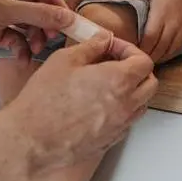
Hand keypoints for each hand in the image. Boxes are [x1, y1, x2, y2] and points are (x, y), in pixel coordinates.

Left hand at [0, 0, 74, 67]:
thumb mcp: (3, 11)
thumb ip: (38, 14)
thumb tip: (67, 17)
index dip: (54, 3)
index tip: (69, 19)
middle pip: (36, 5)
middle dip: (45, 22)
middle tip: (55, 37)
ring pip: (28, 22)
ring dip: (35, 36)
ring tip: (38, 48)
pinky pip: (17, 36)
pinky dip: (22, 45)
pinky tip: (23, 54)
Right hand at [5, 32, 156, 173]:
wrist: (31, 140)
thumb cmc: (43, 101)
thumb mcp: (65, 60)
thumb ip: (91, 46)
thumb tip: (104, 39)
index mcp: (119, 80)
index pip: (144, 61)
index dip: (129, 50)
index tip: (113, 48)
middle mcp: (126, 105)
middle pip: (150, 83)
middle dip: (136, 69)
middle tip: (115, 63)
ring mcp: (120, 126)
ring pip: (141, 104)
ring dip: (132, 90)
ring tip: (107, 83)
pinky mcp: (110, 141)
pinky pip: (127, 122)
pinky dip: (121, 110)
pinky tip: (99, 103)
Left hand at [108, 0, 181, 62]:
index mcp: (160, 14)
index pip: (149, 39)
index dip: (140, 49)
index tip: (130, 53)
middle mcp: (172, 24)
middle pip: (159, 48)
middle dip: (147, 56)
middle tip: (135, 61)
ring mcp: (181, 28)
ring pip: (169, 51)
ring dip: (158, 57)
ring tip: (146, 60)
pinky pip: (178, 48)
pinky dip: (168, 54)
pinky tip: (160, 54)